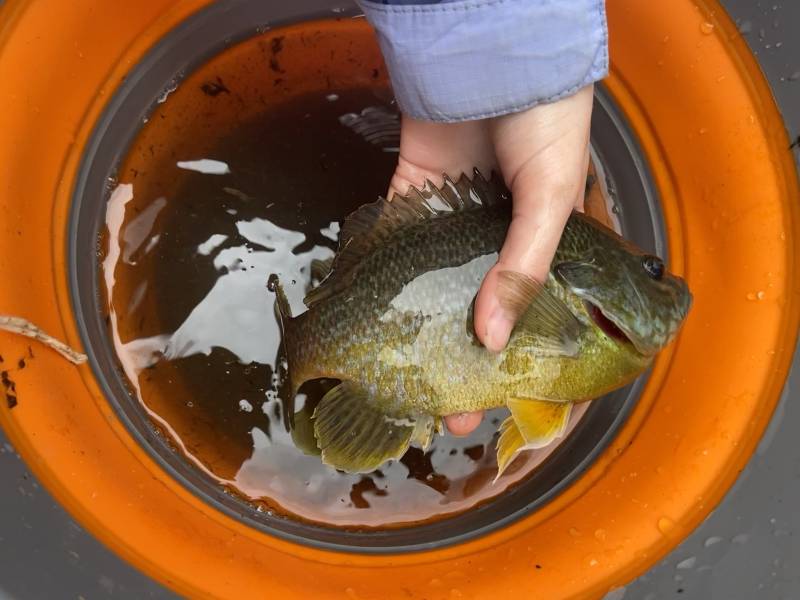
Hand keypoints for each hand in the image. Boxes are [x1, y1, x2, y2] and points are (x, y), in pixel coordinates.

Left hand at [388, 85, 594, 436]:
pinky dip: (383, 274)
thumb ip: (521, 268)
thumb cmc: (545, 118)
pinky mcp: (413, 195)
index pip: (534, 312)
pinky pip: (394, 241)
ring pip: (434, 285)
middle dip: (462, 358)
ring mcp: (453, 218)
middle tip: (446, 405)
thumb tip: (487, 338)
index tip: (501, 399)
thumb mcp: (551, 199)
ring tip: (406, 377)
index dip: (520, 358)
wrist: (492, 50)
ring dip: (421, 329)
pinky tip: (374, 319)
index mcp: (547, 239)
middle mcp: (498, 235)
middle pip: (479, 308)